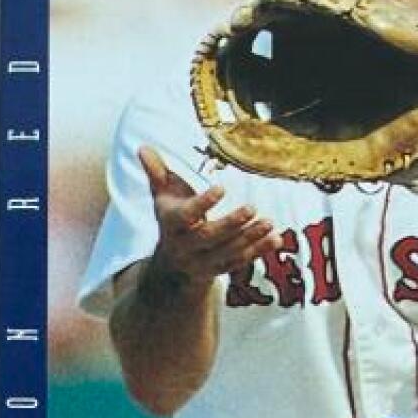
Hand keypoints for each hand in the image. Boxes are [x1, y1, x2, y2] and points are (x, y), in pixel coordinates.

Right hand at [139, 146, 281, 284]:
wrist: (172, 264)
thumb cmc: (172, 218)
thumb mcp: (161, 196)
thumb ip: (156, 173)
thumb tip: (143, 147)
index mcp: (171, 224)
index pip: (185, 215)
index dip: (202, 203)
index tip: (221, 188)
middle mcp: (185, 246)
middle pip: (208, 237)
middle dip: (231, 224)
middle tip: (252, 207)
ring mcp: (203, 261)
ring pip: (227, 252)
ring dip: (250, 238)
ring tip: (269, 222)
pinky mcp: (220, 269)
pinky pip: (240, 262)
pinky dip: (259, 251)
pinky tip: (275, 238)